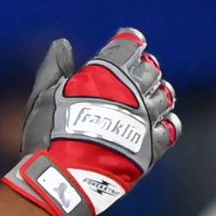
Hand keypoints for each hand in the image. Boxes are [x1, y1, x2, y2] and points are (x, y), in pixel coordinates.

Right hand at [1, 30, 180, 215]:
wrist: (66, 177)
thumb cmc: (49, 135)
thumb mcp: (44, 95)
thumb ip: (54, 67)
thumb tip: (62, 43)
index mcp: (106, 73)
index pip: (127, 47)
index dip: (130, 41)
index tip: (130, 38)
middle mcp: (132, 92)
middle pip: (149, 70)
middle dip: (145, 67)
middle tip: (140, 68)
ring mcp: (146, 118)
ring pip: (165, 96)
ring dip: (159, 92)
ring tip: (151, 94)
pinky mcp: (153, 145)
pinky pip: (171, 127)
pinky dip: (167, 121)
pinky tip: (159, 122)